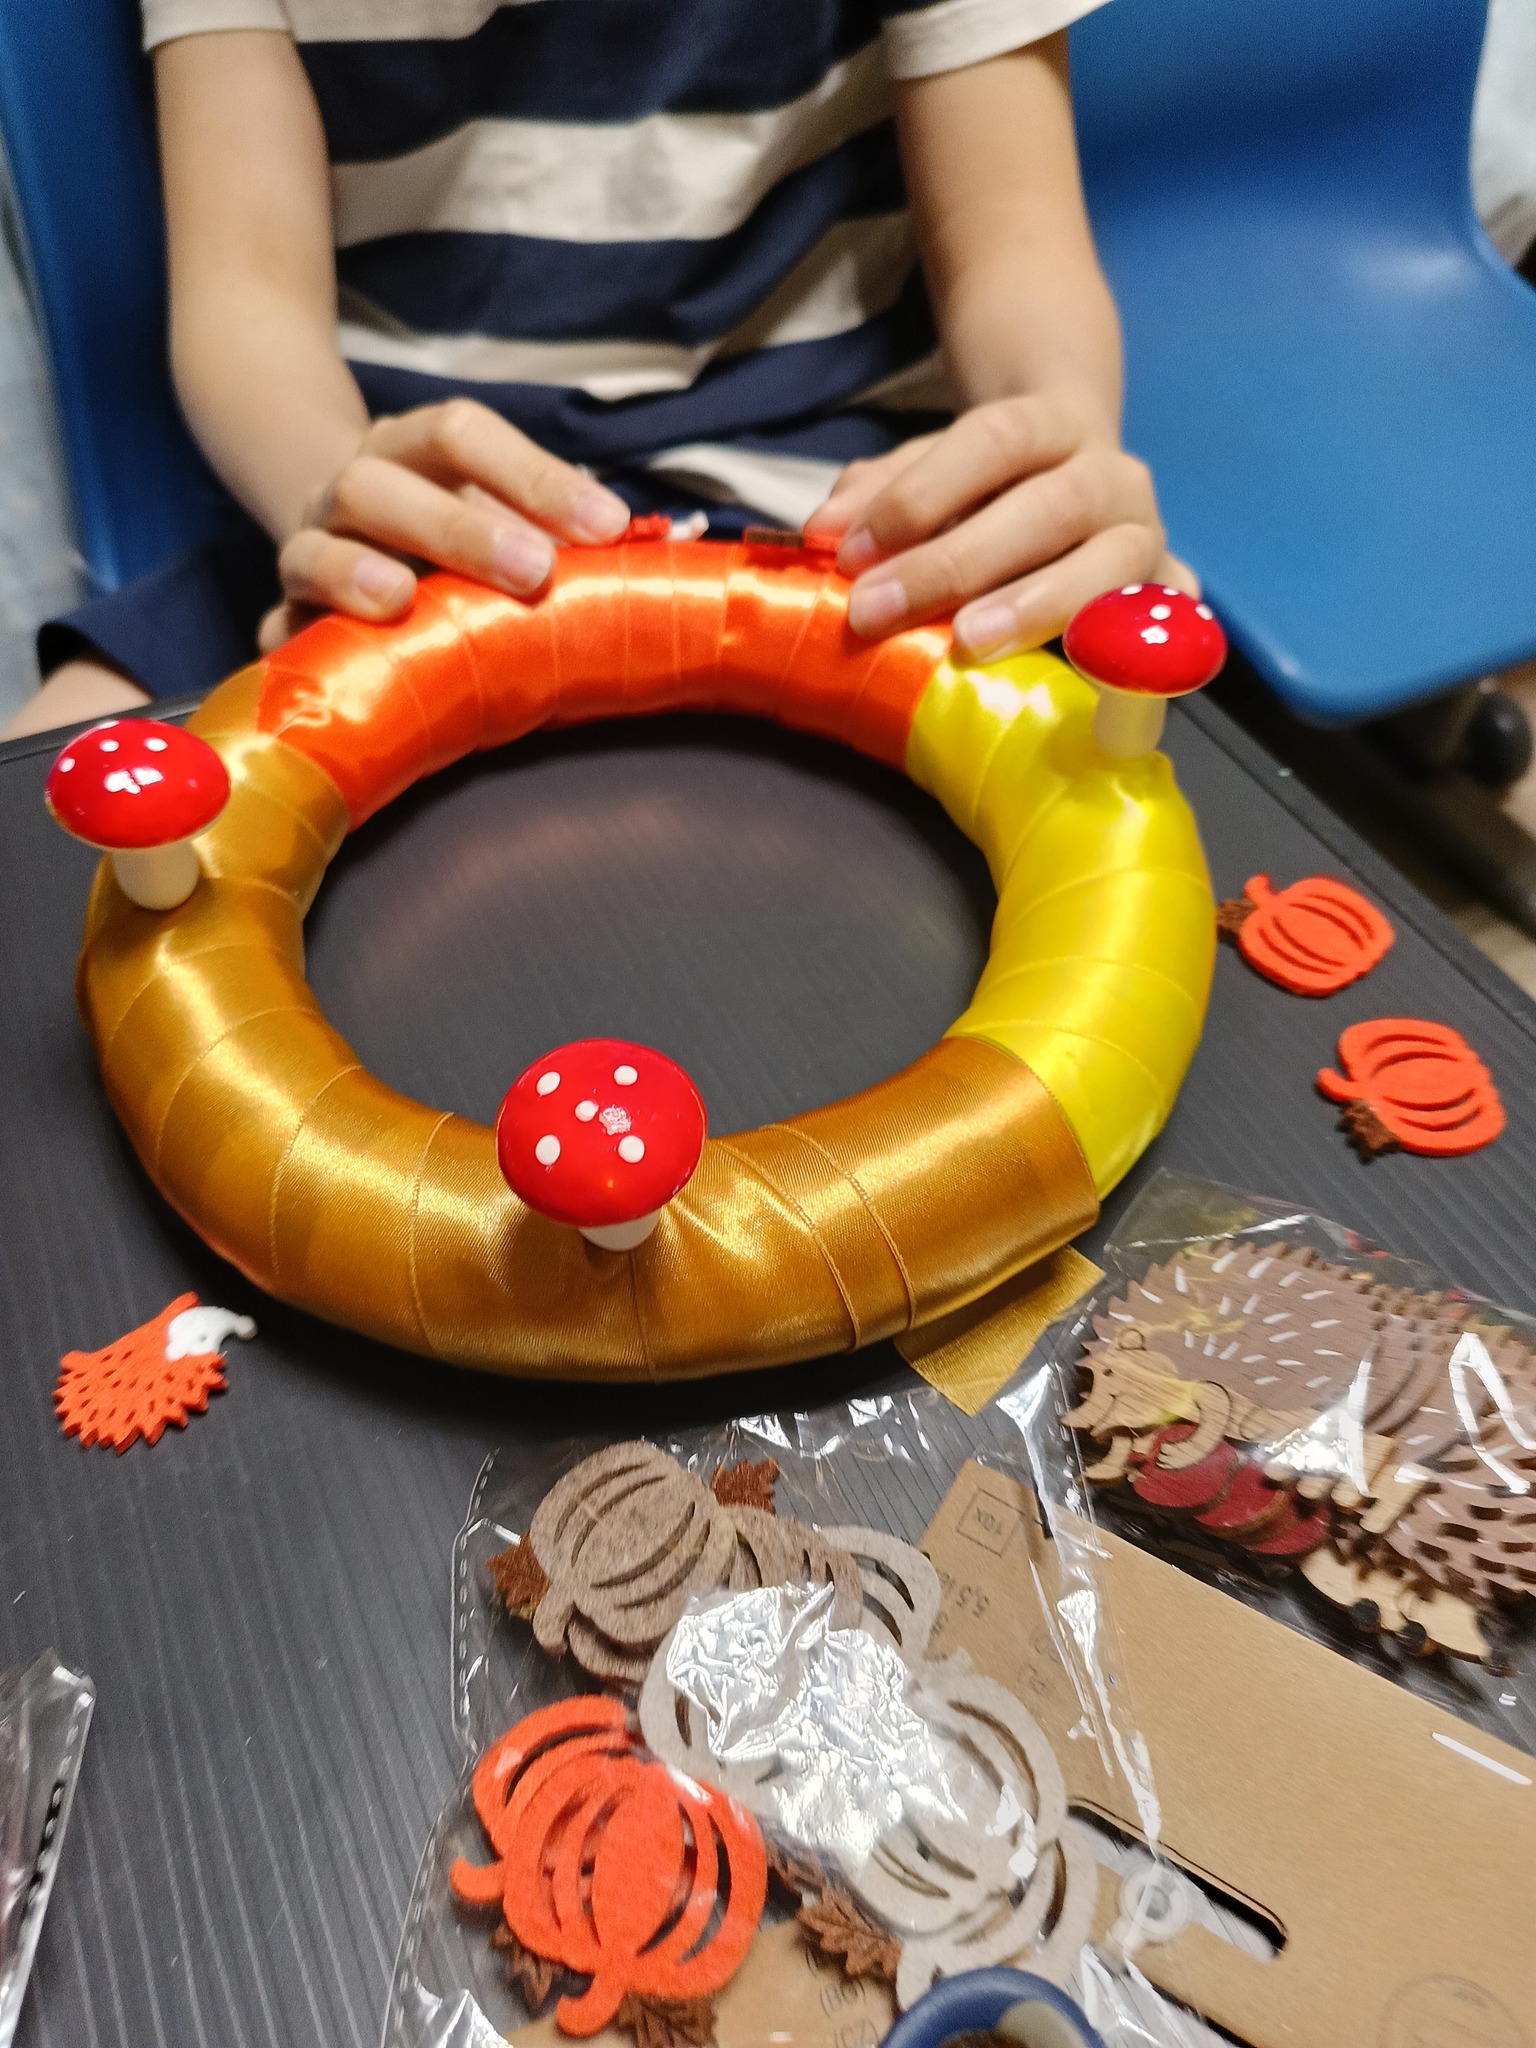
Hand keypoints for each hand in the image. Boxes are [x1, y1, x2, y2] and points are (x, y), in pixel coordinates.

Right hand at [258, 399, 630, 650]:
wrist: (346, 535)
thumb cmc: (456, 531)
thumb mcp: (510, 514)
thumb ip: (571, 530)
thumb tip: (666, 549)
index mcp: (415, 450)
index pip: (462, 433)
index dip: (535, 475)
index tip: (608, 524)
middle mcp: (353, 488)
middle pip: (384, 485)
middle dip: (461, 528)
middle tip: (534, 572)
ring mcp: (312, 549)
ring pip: (316, 548)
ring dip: (357, 572)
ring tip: (400, 600)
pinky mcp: (285, 616)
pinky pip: (277, 628)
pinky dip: (298, 644)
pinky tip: (333, 663)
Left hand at [804, 393, 1194, 662]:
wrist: (1083, 475)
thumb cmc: (993, 487)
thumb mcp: (932, 471)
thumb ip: (879, 493)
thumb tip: (822, 533)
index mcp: (1052, 425)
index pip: (993, 441)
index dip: (921, 494)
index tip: (852, 552)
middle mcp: (1113, 475)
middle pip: (1048, 509)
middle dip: (956, 562)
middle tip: (877, 612)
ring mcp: (1147, 536)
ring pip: (1108, 565)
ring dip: (1035, 606)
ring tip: (970, 644)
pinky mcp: (1165, 596)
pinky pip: (1156, 625)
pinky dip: (1128, 649)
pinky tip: (1092, 675)